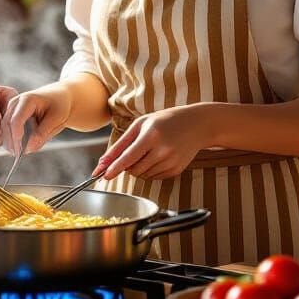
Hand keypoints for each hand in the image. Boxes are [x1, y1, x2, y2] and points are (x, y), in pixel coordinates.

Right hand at [1, 85, 71, 154]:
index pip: (16, 120)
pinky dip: (12, 139)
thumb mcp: (56, 119)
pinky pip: (7, 129)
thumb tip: (29, 148)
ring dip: (10, 141)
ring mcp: (11, 108)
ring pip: (4, 128)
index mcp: (27, 100)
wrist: (59, 97)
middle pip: (7, 125)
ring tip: (20, 153)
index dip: (16, 136)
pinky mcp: (11, 115)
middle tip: (19, 156)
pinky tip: (19, 147)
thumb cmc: (59, 106)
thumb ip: (43, 133)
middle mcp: (16, 102)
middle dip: (11, 141)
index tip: (20, 151)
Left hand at [93, 105, 212, 180]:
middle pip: (133, 170)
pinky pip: (154, 177)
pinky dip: (149, 170)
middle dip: (127, 165)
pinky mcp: (176, 170)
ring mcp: (170, 162)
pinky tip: (157, 157)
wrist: (196, 125)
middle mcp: (162, 151)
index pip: (128, 157)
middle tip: (133, 151)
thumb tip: (103, 162)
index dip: (114, 168)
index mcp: (151, 135)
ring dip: (138, 168)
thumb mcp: (140, 125)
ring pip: (142, 175)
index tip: (103, 175)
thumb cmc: (165, 121)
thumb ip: (121, 144)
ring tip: (148, 151)